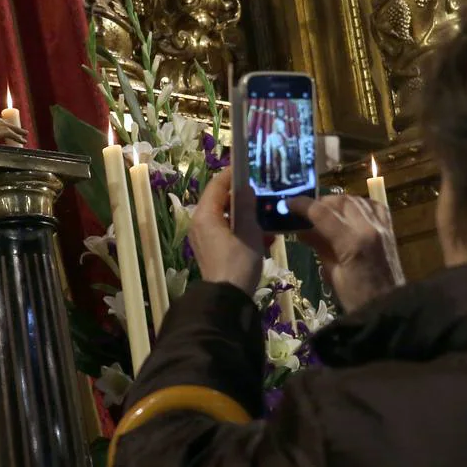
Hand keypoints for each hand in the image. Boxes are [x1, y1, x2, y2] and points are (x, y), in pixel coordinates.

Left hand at [190, 169, 265, 295]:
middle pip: (220, 200)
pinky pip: (226, 231)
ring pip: (225, 216)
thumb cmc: (238, 263)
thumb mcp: (249, 232)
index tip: (249, 167)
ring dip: (245, 214)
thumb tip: (246, 187)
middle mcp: (199, 223)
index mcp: (205, 215)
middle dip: (242, 196)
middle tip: (262, 190)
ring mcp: (203, 237)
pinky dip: (241, 230)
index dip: (232, 174)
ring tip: (266, 215)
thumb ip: (247, 207)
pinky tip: (264, 237)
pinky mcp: (210, 250)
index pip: (216, 184)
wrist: (227, 298)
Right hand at [289, 194, 400, 311]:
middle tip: (306, 211)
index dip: (303, 205)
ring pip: (357, 200)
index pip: (323, 214)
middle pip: (341, 201)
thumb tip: (301, 230)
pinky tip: (349, 212)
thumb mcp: (333, 275)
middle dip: (320, 202)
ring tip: (325, 211)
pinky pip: (373, 206)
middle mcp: (369, 228)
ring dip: (338, 201)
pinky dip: (358, 204)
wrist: (391, 309)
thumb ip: (320, 246)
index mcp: (352, 242)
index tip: (288, 203)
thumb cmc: (357, 299)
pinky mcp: (389, 230)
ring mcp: (382, 227)